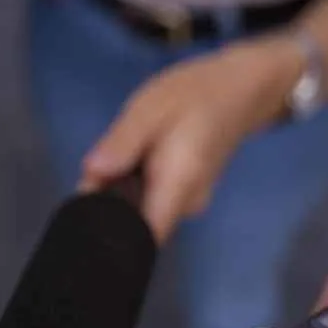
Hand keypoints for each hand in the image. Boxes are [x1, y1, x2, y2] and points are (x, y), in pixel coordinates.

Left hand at [79, 36, 304, 241]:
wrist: (239, 89)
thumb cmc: (195, 94)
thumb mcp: (149, 109)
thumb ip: (122, 143)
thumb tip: (91, 172)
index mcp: (177, 186)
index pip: (141, 237)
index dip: (109, 229)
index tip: (88, 206)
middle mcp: (185, 205)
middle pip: (132, 222)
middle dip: (107, 200)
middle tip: (105, 161)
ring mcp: (187, 204)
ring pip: (139, 209)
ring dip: (121, 187)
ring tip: (128, 152)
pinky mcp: (184, 197)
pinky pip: (151, 199)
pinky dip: (136, 182)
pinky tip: (142, 157)